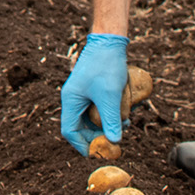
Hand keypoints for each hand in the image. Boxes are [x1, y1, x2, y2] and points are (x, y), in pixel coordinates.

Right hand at [60, 32, 128, 153]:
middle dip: (98, 136)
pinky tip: (124, 113)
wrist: (109, 40)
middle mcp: (73, 98)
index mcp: (70, 100)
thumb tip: (114, 142)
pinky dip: (109, 114)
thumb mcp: (110, 96)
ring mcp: (82, 93)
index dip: (82, 145)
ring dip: (106, 124)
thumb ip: (111, 120)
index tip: (98, 153)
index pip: (70, 131)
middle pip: (80, 127)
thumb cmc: (106, 65)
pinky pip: (97, 108)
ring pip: (90, 118)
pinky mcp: (92, 88)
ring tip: (124, 124)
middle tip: (115, 141)